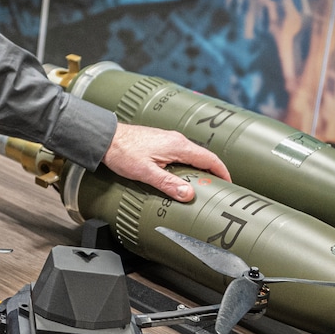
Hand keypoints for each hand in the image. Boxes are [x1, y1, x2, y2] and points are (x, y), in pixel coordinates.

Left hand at [101, 124, 230, 201]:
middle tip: (216, 189)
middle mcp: (177, 140)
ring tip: (201, 186)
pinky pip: (181, 154)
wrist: (106, 138)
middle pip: (203, 157)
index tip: (229, 184)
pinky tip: (181, 177)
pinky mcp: (160, 142)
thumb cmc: (123, 152)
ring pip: (192, 155)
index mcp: (178, 146)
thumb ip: (168, 184)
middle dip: (213, 173)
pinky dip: (188, 165)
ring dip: (199, 169)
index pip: (210, 159)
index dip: (222, 172)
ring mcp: (169, 139)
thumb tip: (189, 195)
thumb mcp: (146, 172)